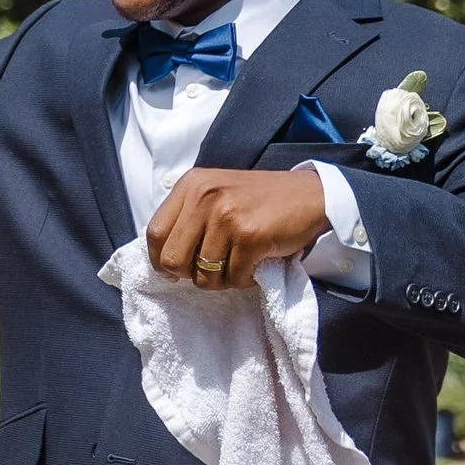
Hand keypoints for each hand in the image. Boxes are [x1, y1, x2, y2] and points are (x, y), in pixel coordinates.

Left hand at [147, 167, 330, 289]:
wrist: (310, 195)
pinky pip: (233, 278)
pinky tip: (256, 262)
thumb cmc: (259, 200)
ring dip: (222, 279)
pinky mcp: (250, 236)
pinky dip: (245, 279)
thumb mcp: (215, 194)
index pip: (153, 233)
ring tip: (239, 261)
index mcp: (191, 185)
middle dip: (189, 274)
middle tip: (211, 268)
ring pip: (203, 275)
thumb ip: (188, 217)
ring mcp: (227, 216)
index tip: (175, 270)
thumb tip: (162, 260)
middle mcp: (204, 197)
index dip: (161, 260)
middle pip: (172, 260)